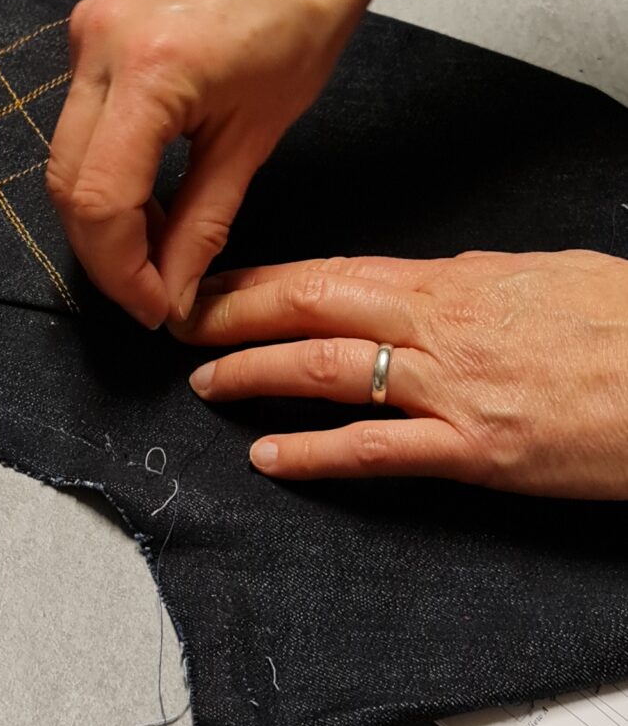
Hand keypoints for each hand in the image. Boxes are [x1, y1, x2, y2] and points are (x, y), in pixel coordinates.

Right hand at [47, 0, 391, 327]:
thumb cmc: (302, 21)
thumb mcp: (258, 137)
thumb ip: (204, 223)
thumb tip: (172, 296)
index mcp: (151, 71)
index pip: (100, 199)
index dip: (119, 269)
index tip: (152, 309)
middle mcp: (100, 46)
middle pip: (66, 182)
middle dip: (101, 252)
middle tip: (149, 293)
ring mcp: (86, 31)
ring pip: (65, 154)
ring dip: (101, 213)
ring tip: (155, 248)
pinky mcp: (88, 26)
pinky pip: (79, 118)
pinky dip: (105, 168)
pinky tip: (148, 193)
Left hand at [176, 249, 627, 498]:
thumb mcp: (548, 278)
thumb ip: (479, 284)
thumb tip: (436, 284)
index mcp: (459, 281)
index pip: (338, 269)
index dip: (265, 275)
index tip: (216, 279)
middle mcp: (443, 327)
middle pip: (312, 304)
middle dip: (233, 310)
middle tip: (177, 318)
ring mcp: (455, 391)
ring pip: (326, 369)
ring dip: (253, 372)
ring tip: (202, 381)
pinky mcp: (479, 452)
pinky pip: (376, 450)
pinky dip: (313, 453)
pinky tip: (267, 456)